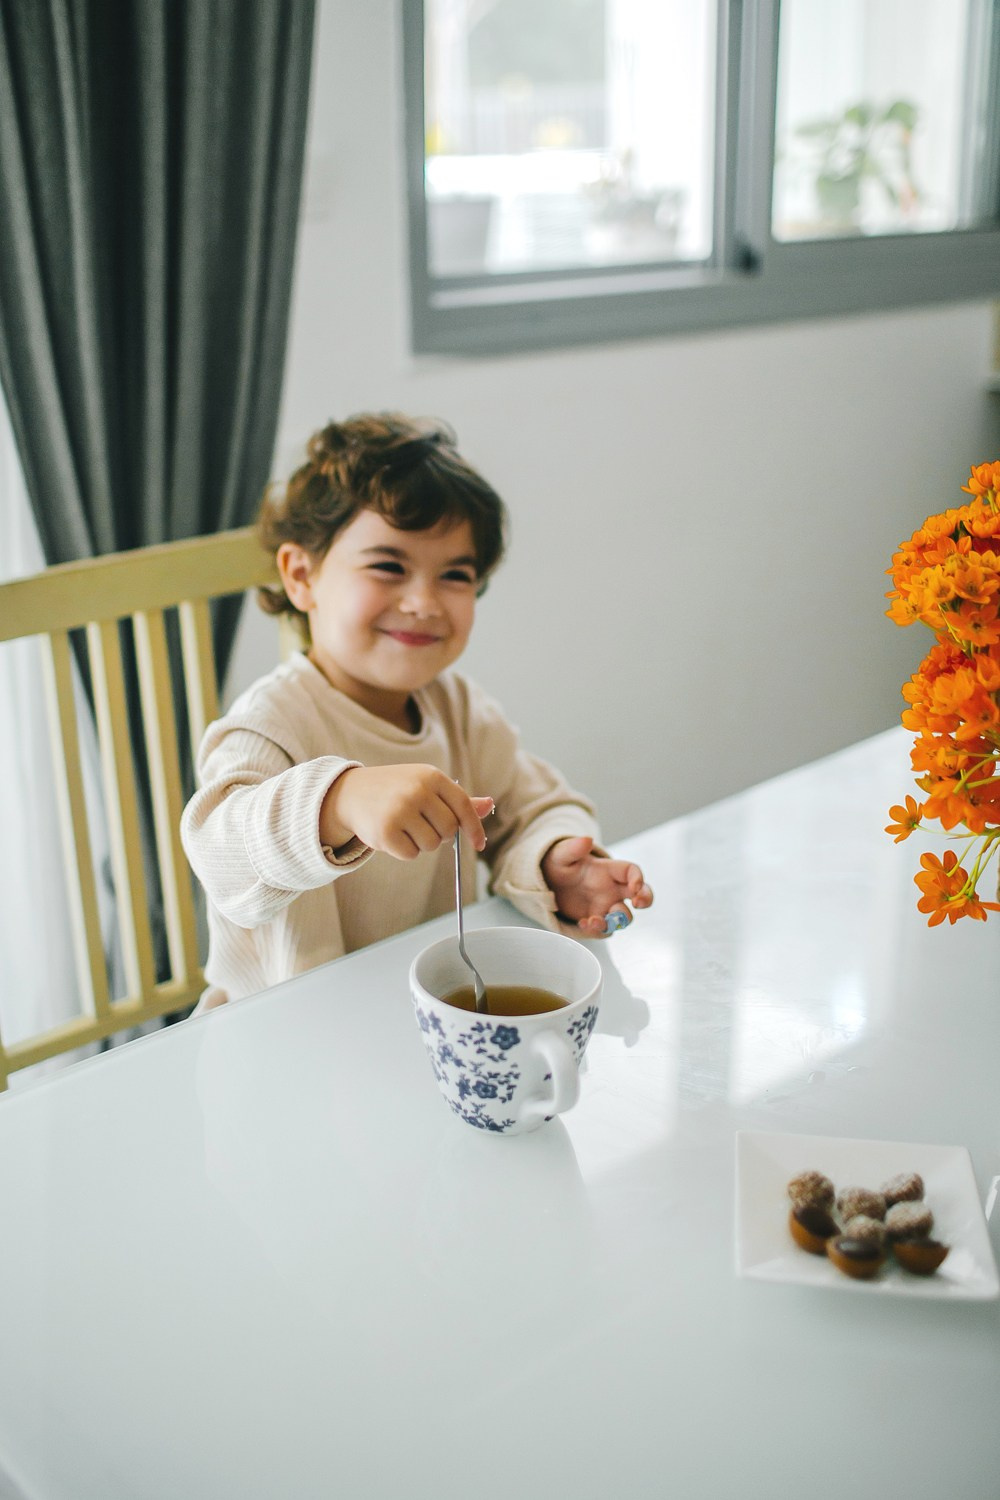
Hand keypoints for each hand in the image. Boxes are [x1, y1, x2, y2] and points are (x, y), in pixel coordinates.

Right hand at [321, 764, 492, 860]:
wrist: (350, 793)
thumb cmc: (395, 790)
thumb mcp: (426, 786)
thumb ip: (456, 800)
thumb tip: (489, 805)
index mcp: (432, 776)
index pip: (464, 807)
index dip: (474, 829)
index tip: (479, 845)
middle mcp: (418, 790)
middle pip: (449, 830)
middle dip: (439, 834)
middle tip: (421, 825)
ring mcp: (401, 810)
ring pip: (431, 844)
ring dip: (421, 843)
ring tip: (404, 827)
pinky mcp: (386, 831)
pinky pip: (411, 854)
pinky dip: (404, 851)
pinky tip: (392, 835)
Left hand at [541, 835, 652, 937]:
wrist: (548, 882)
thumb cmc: (559, 864)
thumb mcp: (561, 855)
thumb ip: (573, 848)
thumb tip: (586, 839)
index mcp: (609, 870)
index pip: (631, 871)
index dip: (638, 878)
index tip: (635, 886)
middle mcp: (612, 889)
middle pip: (641, 894)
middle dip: (645, 899)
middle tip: (638, 904)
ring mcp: (606, 905)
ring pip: (624, 916)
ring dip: (616, 921)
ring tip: (594, 920)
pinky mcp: (596, 919)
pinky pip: (605, 929)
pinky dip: (597, 930)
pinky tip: (582, 924)